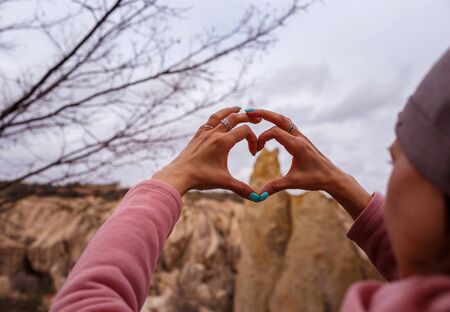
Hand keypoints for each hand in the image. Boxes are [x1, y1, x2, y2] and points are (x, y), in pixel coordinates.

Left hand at [152, 107, 262, 200]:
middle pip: (234, 117)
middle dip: (248, 117)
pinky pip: (209, 120)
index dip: (253, 139)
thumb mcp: (224, 183)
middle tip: (257, 119)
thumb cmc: (201, 178)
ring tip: (239, 109)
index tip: (252, 153)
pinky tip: (220, 120)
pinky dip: (218, 117)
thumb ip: (243, 189)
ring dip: (231, 110)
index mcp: (223, 142)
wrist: (178, 175)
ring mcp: (204, 132)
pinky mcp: (197, 135)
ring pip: (220, 115)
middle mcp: (214, 133)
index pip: (245, 131)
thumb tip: (259, 199)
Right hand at [247, 109, 371, 217]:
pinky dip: (277, 122)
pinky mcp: (302, 139)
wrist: (332, 177)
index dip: (262, 138)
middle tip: (248, 111)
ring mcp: (301, 137)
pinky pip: (288, 125)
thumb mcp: (294, 183)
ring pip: (284, 120)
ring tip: (256, 114)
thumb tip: (259, 195)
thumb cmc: (315, 179)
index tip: (256, 151)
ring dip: (270, 116)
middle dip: (264, 114)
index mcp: (297, 146)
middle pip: (280, 119)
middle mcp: (299, 138)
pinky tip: (269, 124)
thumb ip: (275, 186)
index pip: (275, 132)